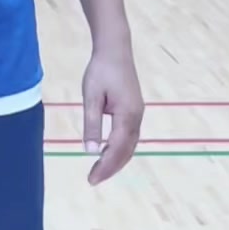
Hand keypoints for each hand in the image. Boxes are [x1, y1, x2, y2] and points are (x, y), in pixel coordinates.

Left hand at [81, 40, 143, 184]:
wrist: (115, 49)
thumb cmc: (101, 70)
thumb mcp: (91, 97)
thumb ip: (92, 124)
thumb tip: (91, 151)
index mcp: (127, 115)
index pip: (116, 149)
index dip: (105, 166)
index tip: (91, 179)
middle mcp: (137, 117)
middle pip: (126, 151)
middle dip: (111, 167)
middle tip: (93, 180)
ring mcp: (138, 113)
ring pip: (130, 145)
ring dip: (116, 160)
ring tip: (99, 170)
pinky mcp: (135, 109)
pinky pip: (129, 136)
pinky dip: (120, 149)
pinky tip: (108, 152)